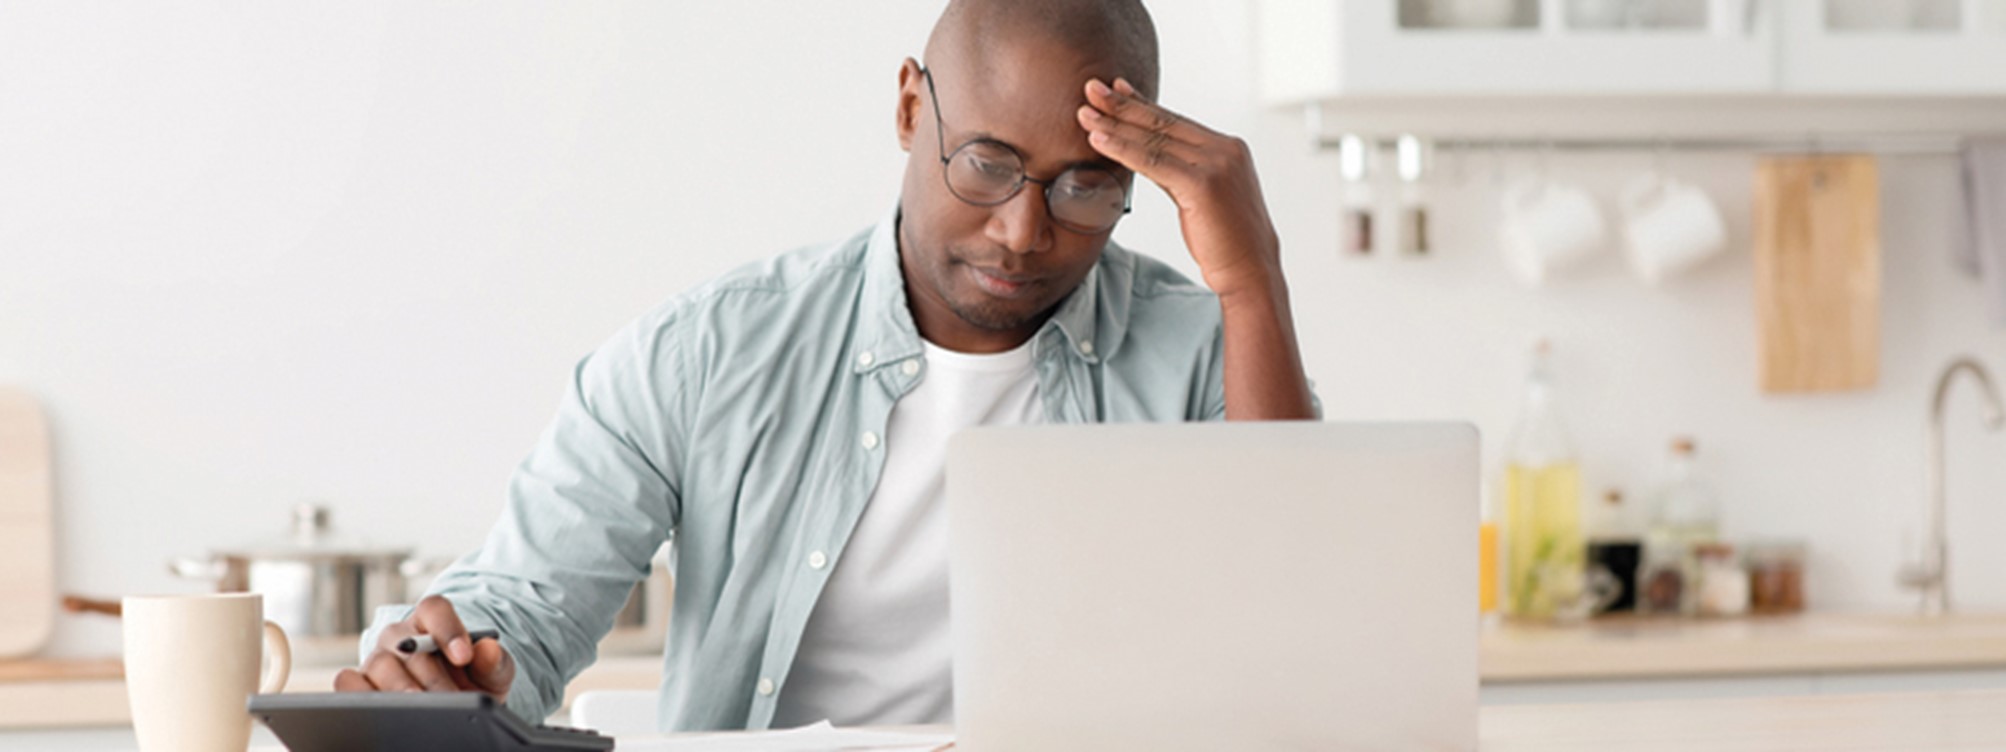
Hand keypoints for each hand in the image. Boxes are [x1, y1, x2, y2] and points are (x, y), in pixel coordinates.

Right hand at [334, 595, 513, 701]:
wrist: (455, 709)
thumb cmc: (471, 683)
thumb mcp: (492, 674)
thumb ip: (494, 661)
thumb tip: (489, 649)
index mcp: (432, 621)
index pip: (434, 609)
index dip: (448, 629)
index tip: (464, 656)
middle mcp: (400, 636)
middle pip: (408, 646)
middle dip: (433, 677)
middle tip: (449, 699)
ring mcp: (377, 658)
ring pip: (379, 665)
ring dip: (402, 691)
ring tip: (424, 710)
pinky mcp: (357, 683)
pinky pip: (347, 682)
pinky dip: (359, 695)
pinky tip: (383, 711)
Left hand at [1077, 77, 1283, 299]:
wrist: (1250, 271)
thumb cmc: (1224, 240)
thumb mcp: (1200, 197)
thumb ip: (1177, 172)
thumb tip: (1145, 155)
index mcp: (1228, 148)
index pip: (1176, 121)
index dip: (1142, 104)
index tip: (1116, 89)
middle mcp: (1225, 149)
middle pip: (1163, 123)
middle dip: (1123, 105)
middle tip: (1091, 88)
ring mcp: (1217, 164)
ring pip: (1155, 139)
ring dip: (1115, 125)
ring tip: (1084, 113)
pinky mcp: (1204, 184)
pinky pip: (1153, 162)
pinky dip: (1122, 149)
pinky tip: (1098, 140)